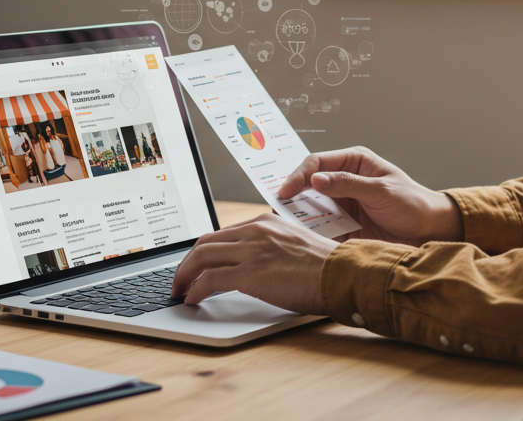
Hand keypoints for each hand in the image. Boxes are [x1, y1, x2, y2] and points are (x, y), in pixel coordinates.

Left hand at [170, 212, 337, 312]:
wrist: (342, 274)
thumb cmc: (326, 267)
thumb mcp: (295, 245)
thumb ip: (273, 247)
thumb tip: (258, 264)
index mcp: (266, 222)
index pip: (223, 233)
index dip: (204, 251)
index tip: (198, 265)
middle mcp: (255, 231)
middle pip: (204, 242)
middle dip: (187, 262)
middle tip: (180, 279)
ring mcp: (251, 251)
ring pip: (200, 258)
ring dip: (184, 276)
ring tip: (180, 291)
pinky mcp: (250, 273)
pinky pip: (209, 280)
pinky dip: (194, 290)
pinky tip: (192, 299)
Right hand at [277, 146, 461, 245]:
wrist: (431, 232)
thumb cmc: (413, 204)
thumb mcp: (381, 191)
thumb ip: (347, 184)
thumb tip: (315, 179)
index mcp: (354, 163)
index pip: (317, 163)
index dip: (299, 175)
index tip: (286, 191)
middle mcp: (345, 181)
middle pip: (309, 184)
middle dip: (291, 194)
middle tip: (274, 207)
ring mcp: (343, 204)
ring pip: (311, 207)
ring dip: (297, 215)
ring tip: (281, 224)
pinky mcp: (344, 226)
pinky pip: (321, 227)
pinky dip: (309, 232)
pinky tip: (299, 238)